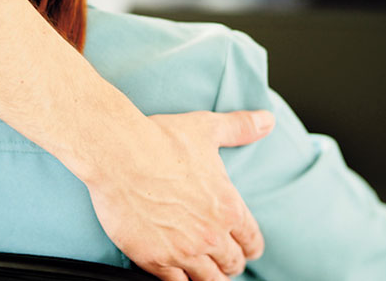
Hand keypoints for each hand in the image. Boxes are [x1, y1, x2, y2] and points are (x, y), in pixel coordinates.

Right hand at [86, 110, 274, 280]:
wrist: (118, 153)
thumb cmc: (160, 140)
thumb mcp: (207, 128)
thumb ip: (240, 127)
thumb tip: (267, 120)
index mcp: (228, 207)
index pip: (251, 241)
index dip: (249, 246)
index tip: (244, 248)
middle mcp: (211, 234)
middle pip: (232, 265)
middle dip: (229, 263)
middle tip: (221, 259)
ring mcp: (183, 251)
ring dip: (208, 277)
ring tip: (202, 271)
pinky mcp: (155, 260)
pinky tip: (177, 275)